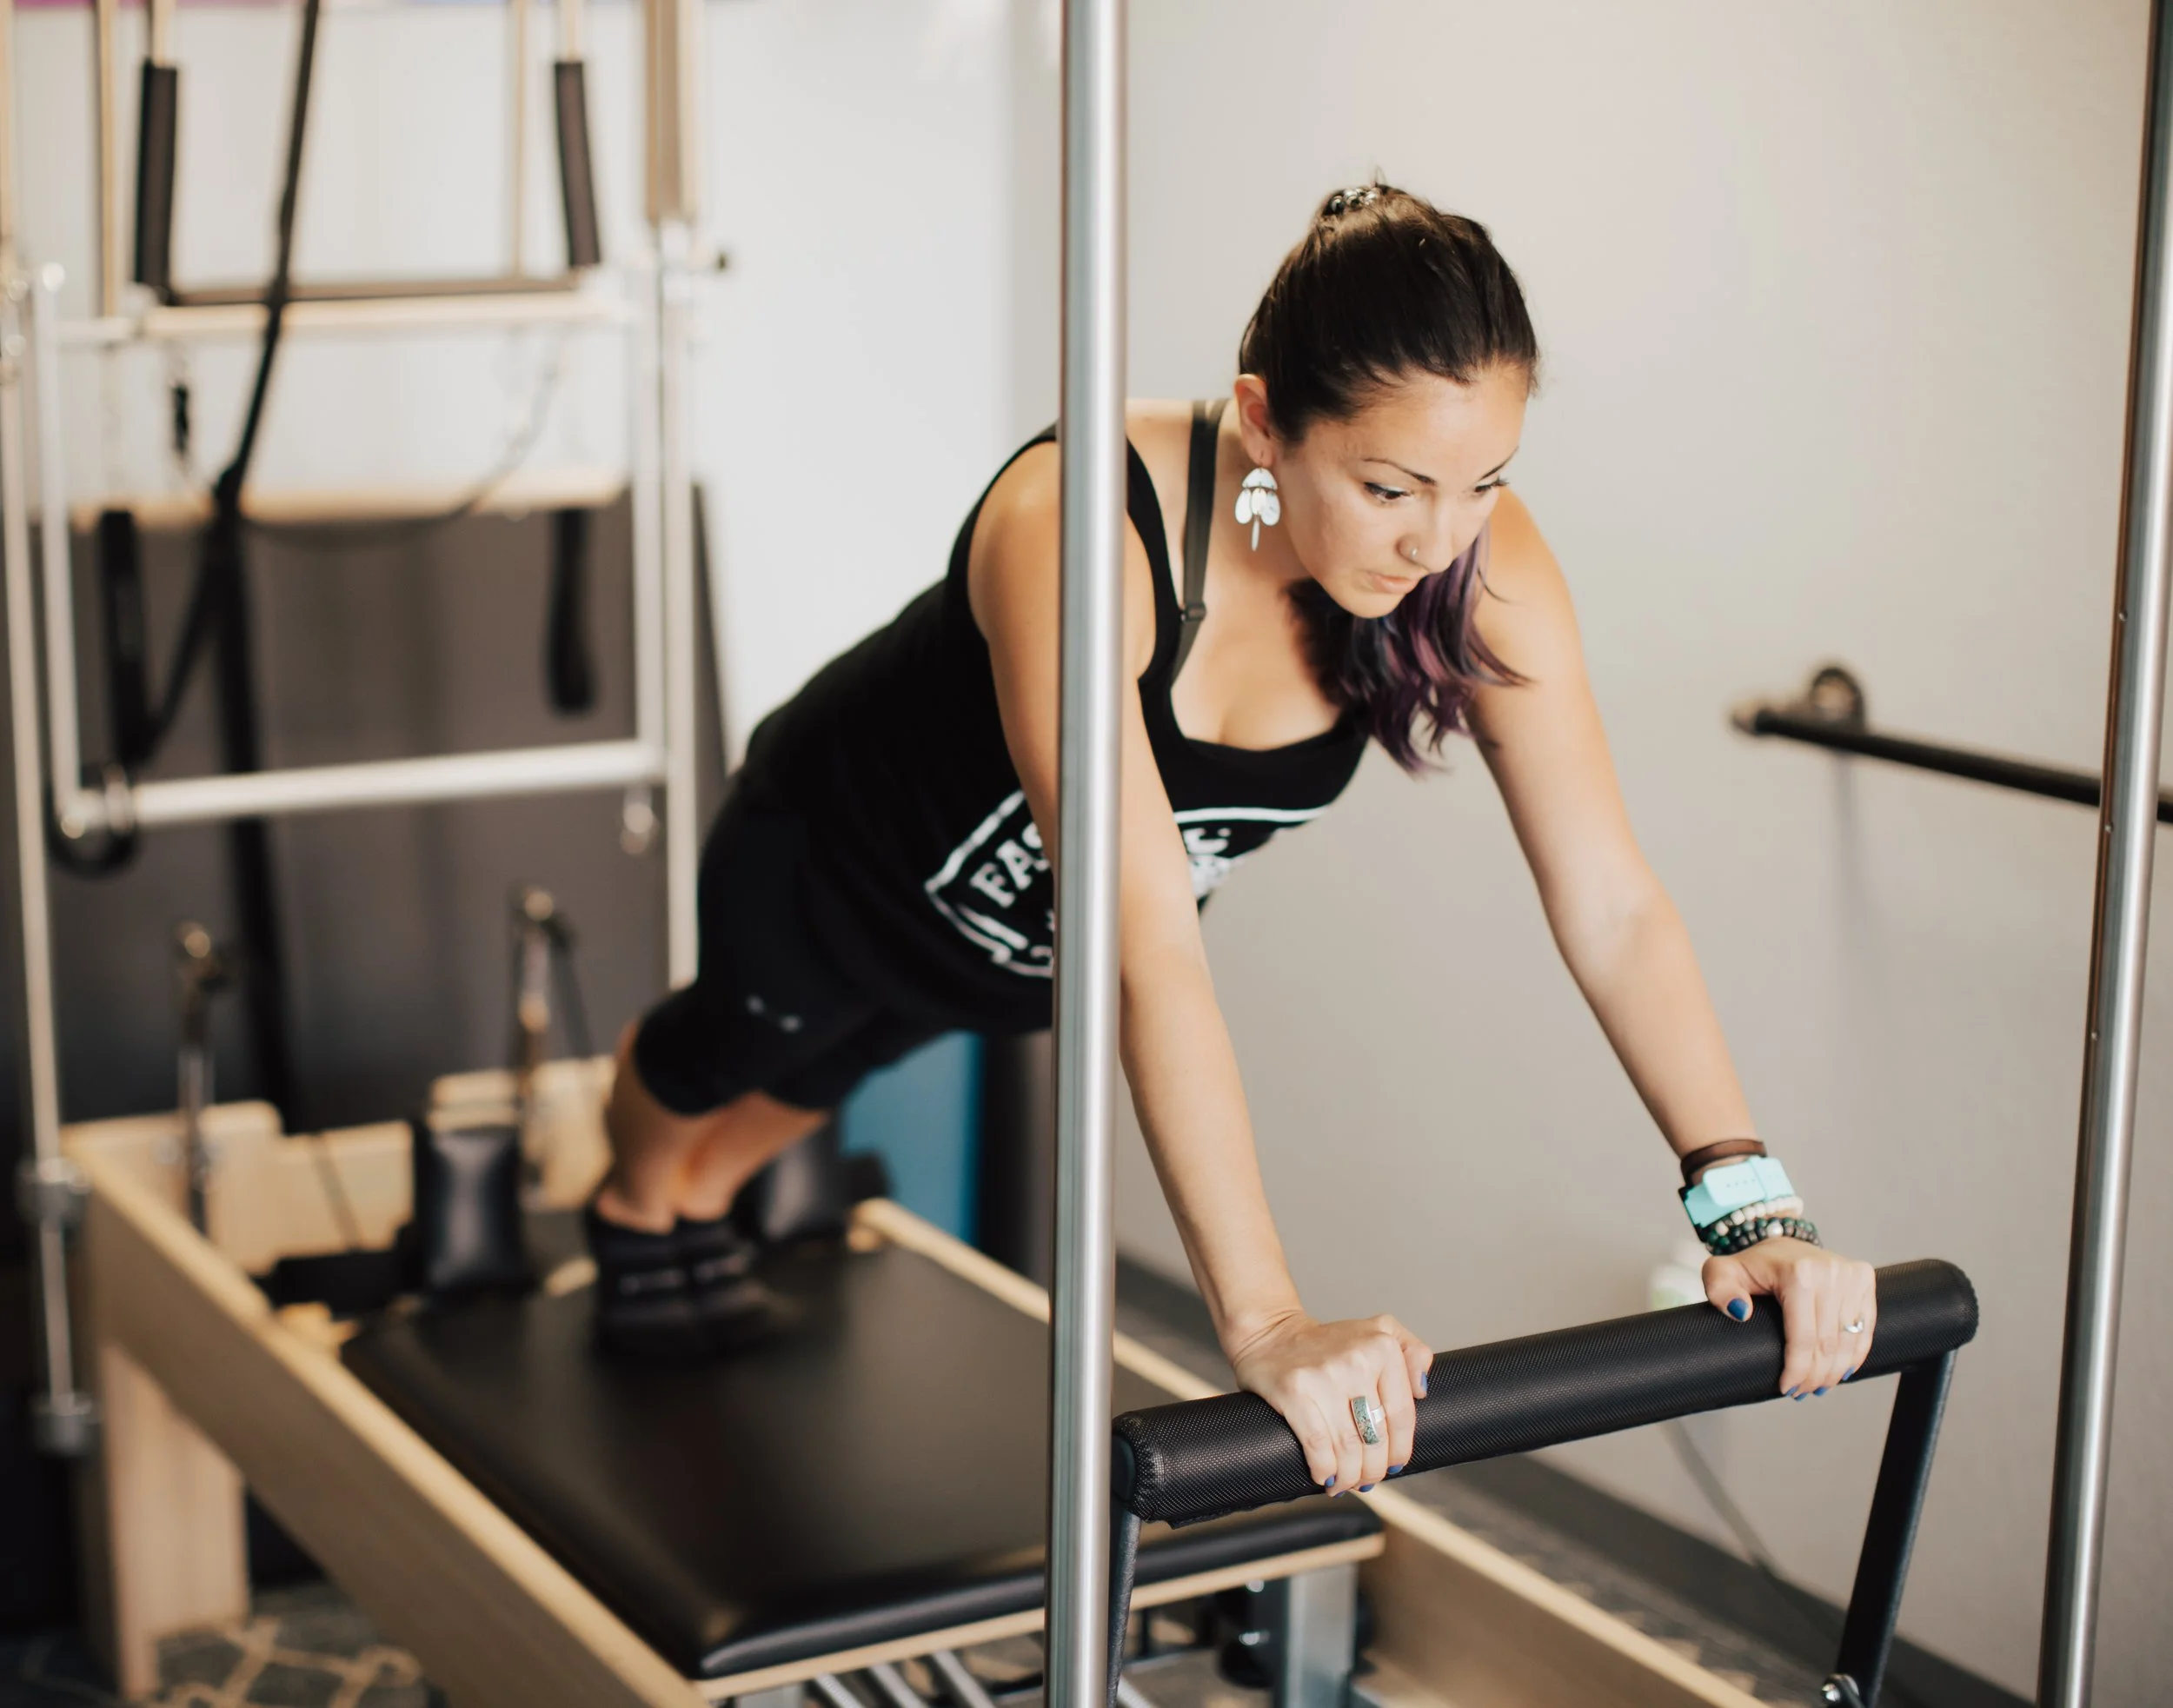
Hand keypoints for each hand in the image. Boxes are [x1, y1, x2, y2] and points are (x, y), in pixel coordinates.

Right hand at [1226, 1310, 1433, 1495]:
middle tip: (1367, 1479)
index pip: (1401, 1415)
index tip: (1393, 1465)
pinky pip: (1317, 1444)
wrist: (1270, 1333)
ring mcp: (1324, 1376)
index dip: (1399, 1450)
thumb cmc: (1327, 1343)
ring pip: (1348, 1447)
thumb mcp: (1378, 1330)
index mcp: (1381, 1346)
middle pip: (1375, 1436)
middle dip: (1373, 1469)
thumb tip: (1422, 1391)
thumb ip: (1413, 1351)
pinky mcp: (1294, 1391)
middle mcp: (1356, 1359)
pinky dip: (1324, 1468)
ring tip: (1346, 1482)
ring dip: (1349, 1475)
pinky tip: (1324, 1476)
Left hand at [1704, 1237, 1876, 1398]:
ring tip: (1818, 1387)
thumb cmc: (1754, 1265)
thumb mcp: (1722, 1273)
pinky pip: (1865, 1328)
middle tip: (1800, 1392)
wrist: (1784, 1245)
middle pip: (1827, 1343)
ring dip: (1835, 1372)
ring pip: (1849, 1341)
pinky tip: (1842, 1372)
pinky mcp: (1865, 1279)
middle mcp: (1830, 1272)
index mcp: (1798, 1273)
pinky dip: (1855, 1355)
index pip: (1803, 1337)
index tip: (1786, 1388)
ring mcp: (1852, 1275)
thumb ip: (1719, 1289)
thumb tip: (1740, 1312)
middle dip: (1814, 1376)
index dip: (1797, 1370)